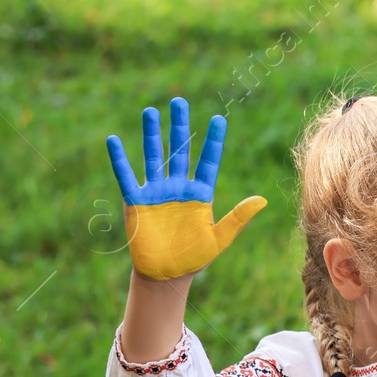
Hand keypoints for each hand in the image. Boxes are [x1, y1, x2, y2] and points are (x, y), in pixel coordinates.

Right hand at [106, 96, 266, 280]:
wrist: (167, 275)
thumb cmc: (195, 258)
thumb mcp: (220, 238)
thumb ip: (238, 218)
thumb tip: (262, 200)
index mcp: (200, 194)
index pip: (208, 161)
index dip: (213, 141)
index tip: (219, 119)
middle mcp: (178, 188)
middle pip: (179, 151)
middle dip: (179, 126)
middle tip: (179, 101)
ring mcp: (156, 192)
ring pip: (153, 157)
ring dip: (151, 134)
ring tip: (150, 111)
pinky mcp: (136, 202)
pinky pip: (127, 176)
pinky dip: (120, 159)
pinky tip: (114, 140)